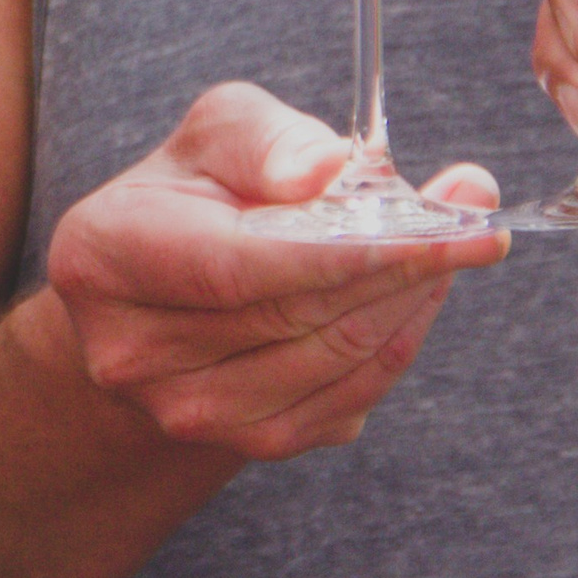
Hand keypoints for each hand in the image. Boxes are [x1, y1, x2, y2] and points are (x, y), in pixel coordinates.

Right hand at [43, 84, 504, 458]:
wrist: (159, 294)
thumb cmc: (193, 194)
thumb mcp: (217, 134)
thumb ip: (270, 140)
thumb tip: (332, 171)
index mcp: (102, 256)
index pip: (242, 266)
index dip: (353, 247)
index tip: (448, 218)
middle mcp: (132, 351)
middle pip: (300, 314)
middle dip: (405, 262)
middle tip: (474, 211)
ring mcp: (185, 411)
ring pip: (337, 360)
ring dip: (412, 300)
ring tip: (450, 242)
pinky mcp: (243, 443)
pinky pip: (351, 397)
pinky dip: (398, 340)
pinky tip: (414, 291)